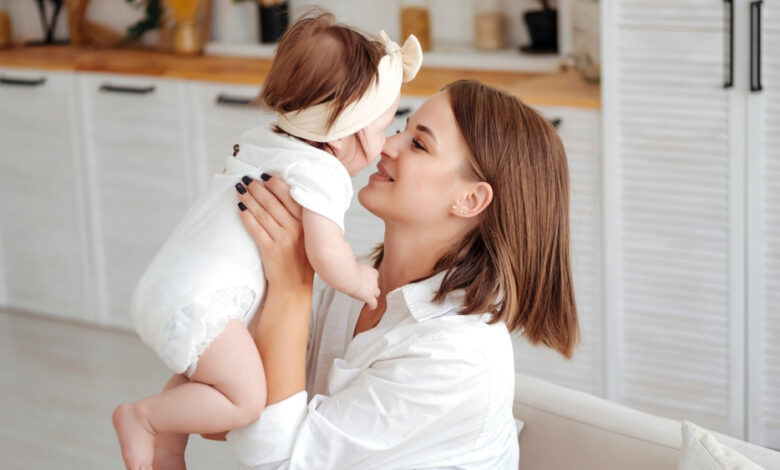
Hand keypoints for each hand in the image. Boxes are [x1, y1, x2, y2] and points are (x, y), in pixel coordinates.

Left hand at [236, 175, 313, 292]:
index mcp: (307, 225)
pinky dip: (246, 217)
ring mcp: (284, 240)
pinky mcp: (270, 250)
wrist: (294, 288)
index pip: (291, 198)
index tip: (265, 175)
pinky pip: (255, 229)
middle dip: (258, 188)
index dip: (276, 184)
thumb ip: (302, 220)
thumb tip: (286, 198)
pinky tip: (240, 208)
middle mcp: (297, 230)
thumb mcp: (309, 239)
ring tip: (240, 189)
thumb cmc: (301, 262)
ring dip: (249, 199)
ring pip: (263, 213)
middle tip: (247, 179)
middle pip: (273, 203)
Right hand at [352, 264, 379, 308]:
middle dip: (372, 287)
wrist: (349, 275)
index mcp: (371, 271)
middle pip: (376, 284)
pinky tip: (370, 308)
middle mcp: (374, 280)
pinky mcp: (369, 296)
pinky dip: (372, 306)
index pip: (374, 274)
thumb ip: (354, 269)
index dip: (371, 278)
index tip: (366, 279)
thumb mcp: (353, 267)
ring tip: (368, 298)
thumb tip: (348, 269)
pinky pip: (373, 304)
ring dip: (372, 295)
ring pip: (376, 293)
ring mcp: (373, 289)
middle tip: (365, 289)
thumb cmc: (348, 270)